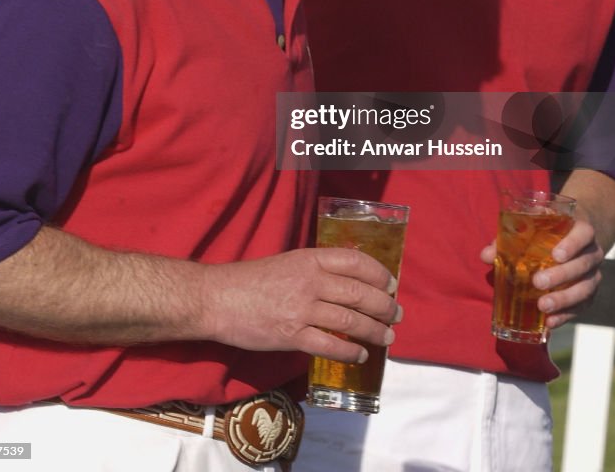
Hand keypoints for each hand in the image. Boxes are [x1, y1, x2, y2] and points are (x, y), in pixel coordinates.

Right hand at [196, 248, 400, 362]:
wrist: (217, 298)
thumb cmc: (251, 280)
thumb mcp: (287, 262)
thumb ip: (315, 269)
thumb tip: (347, 283)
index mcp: (309, 259)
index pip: (355, 261)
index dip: (378, 274)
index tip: (391, 285)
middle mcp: (309, 281)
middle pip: (359, 293)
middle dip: (384, 306)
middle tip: (397, 315)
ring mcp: (301, 309)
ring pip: (350, 320)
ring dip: (374, 330)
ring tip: (387, 337)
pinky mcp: (291, 335)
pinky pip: (329, 345)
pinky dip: (349, 352)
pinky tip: (360, 355)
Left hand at [480, 217, 603, 330]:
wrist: (574, 241)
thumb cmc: (548, 232)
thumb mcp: (533, 228)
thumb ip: (509, 238)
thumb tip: (485, 255)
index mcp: (581, 230)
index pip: (584, 233)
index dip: (573, 243)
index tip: (556, 255)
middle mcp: (592, 253)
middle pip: (583, 264)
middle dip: (562, 275)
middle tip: (538, 282)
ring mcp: (593, 275)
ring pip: (585, 289)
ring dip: (564, 299)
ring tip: (543, 306)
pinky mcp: (589, 295)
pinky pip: (582, 307)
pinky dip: (566, 315)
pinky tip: (550, 322)